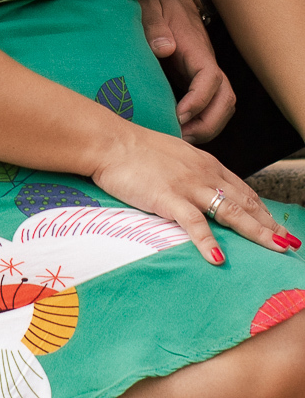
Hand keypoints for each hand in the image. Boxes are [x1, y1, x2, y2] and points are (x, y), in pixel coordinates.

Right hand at [92, 122, 297, 263]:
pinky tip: (218, 257)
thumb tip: (200, 188)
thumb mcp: (173, 155)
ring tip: (275, 247)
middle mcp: (203, 173)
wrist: (110, 141)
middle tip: (288, 242)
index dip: (262, 209)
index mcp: (204, 163)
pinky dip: (207, 241)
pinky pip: (193, 223)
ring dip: (256, 232)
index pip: (242, 189)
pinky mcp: (168, 198)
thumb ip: (190, 171)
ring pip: (230, 211)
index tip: (275, 224)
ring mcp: (187, 185)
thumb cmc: (136, 149)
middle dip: (269, 224)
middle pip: (244, 202)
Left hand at [139, 0, 235, 143]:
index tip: (178, 115)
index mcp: (196, 49)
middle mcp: (205, 65)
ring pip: (221, 107)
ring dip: (206, 128)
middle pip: (225, 101)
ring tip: (179, 139)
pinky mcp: (194, 81)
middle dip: (208, 124)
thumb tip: (164, 48)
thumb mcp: (151, 7)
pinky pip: (208, 107)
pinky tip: (178, 132)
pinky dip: (199, 123)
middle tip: (180, 137)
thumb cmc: (157, 3)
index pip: (211, 79)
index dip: (199, 100)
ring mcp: (202, 75)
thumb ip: (154, 26)